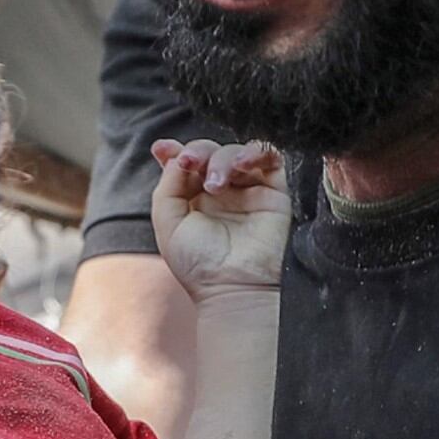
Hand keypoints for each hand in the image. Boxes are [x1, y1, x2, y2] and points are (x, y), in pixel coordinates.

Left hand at [148, 139, 289, 301]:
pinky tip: (241, 166)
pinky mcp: (274, 192)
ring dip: (222, 158)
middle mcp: (222, 193)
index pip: (187, 164)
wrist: (235, 288)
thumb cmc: (199, 265)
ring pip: (236, 152)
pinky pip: (270, 157)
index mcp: (194, 200)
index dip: (176, 151)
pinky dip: (255, 152)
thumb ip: (168, 184)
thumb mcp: (168, 222)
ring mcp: (248, 190)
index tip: (164, 150)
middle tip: (190, 164)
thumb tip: (176, 154)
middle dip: (198, 152)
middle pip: (210, 152)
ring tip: (215, 183)